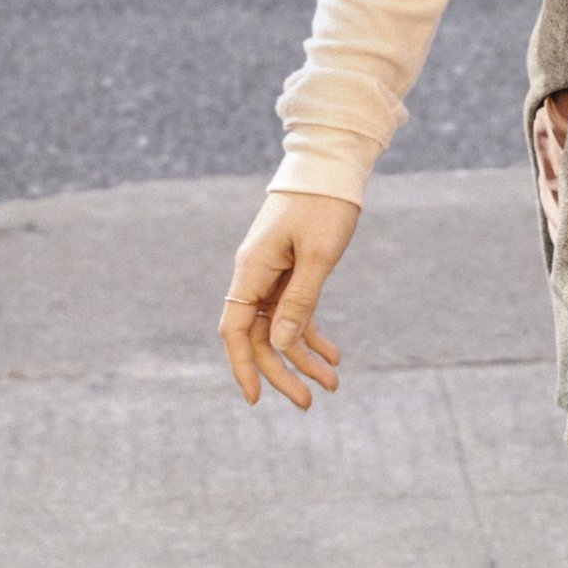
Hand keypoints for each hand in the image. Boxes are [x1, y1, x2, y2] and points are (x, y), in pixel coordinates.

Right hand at [219, 188, 357, 408]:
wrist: (332, 164)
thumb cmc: (325, 205)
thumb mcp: (318, 255)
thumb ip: (299, 300)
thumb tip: (278, 344)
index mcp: (252, 271)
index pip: (234, 331)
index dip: (242, 367)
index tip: (255, 399)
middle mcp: (255, 275)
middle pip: (259, 336)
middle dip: (283, 371)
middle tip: (310, 402)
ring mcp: (272, 273)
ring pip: (279, 327)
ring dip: (302, 357)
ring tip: (333, 384)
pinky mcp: (291, 270)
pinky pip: (294, 311)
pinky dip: (311, 333)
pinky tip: (333, 355)